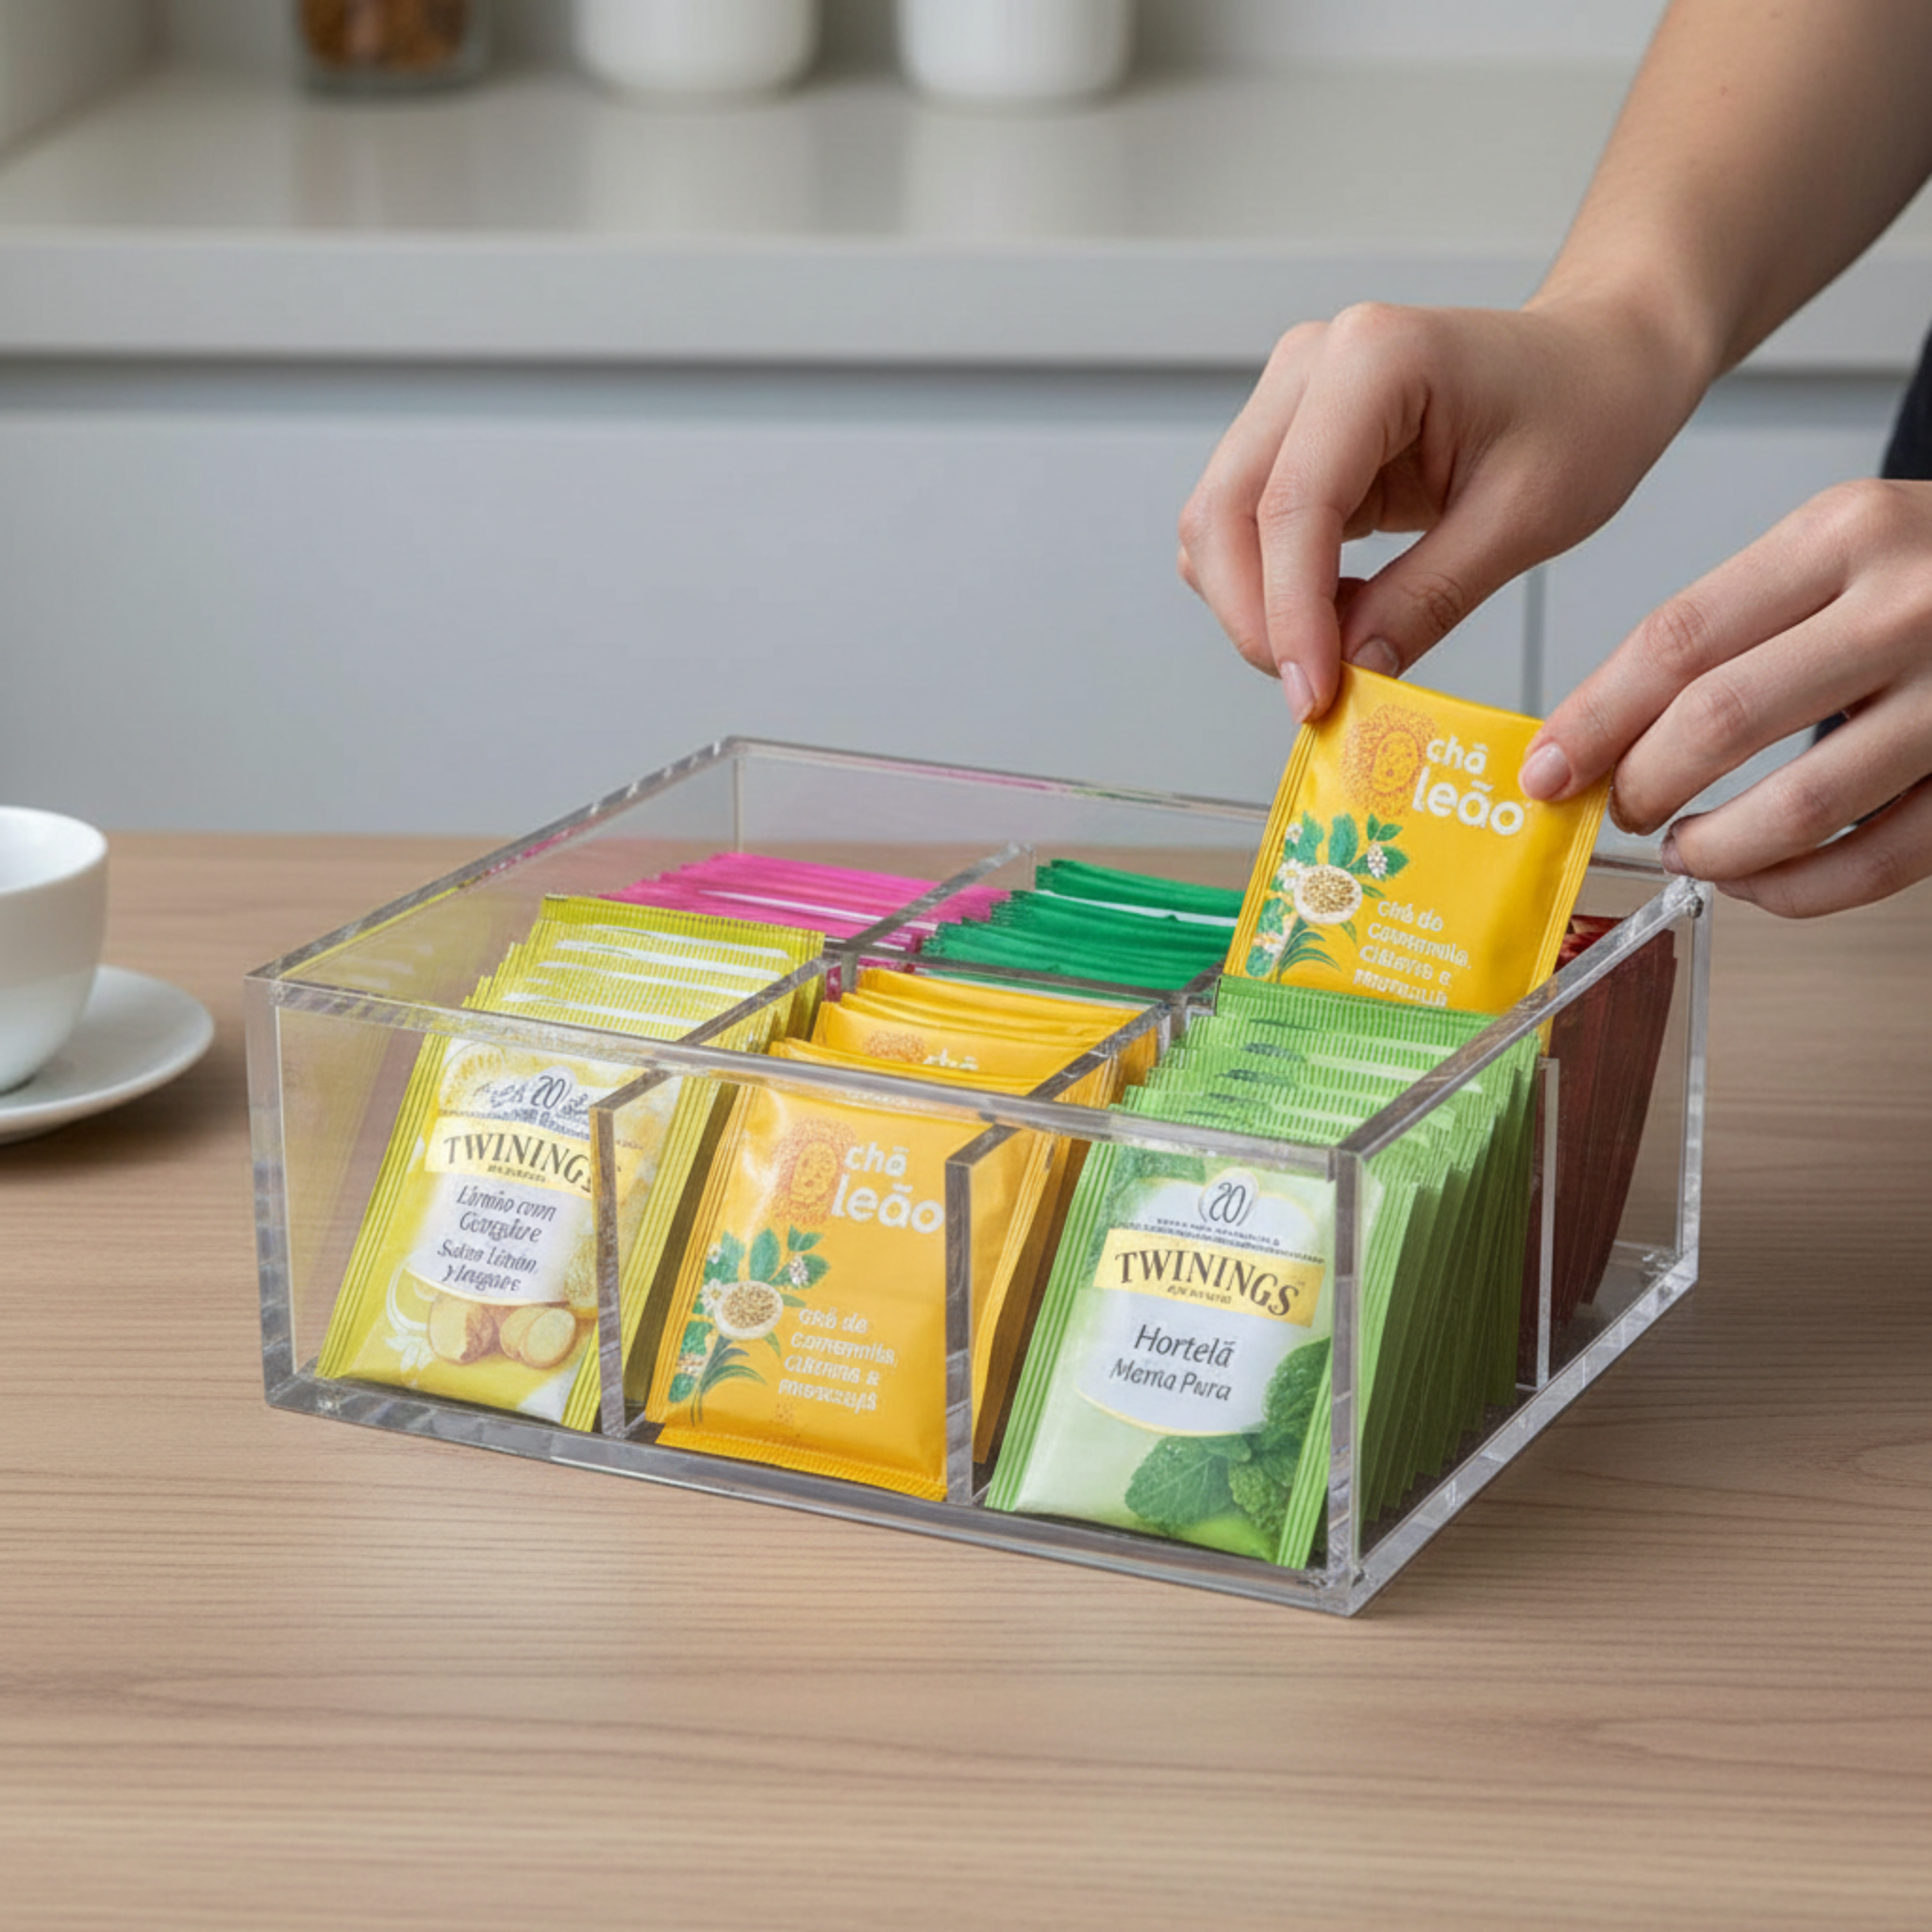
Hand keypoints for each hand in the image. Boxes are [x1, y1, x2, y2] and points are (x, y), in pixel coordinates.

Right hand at [1178, 297, 1696, 720]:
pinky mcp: (1290, 438)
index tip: (1313, 697)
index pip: (1292, 506)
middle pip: (1223, 514)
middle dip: (1256, 619)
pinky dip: (1269, 589)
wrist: (1597, 364)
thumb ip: (1427, 600)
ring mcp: (1291, 397)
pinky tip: (1335, 612)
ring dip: (1254, 608)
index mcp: (1376, 358)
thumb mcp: (1523, 520)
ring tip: (1335, 651)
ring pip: (1215, 526)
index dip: (1289, 615)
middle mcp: (1312, 365)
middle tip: (1315, 692)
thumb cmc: (1584, 413)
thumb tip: (1351, 676)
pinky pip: (1243, 528)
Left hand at [1519, 479, 1931, 915]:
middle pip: (1722, 721)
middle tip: (1617, 808)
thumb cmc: (1930, 569)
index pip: (1677, 641)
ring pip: (1798, 807)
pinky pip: (1877, 863)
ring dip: (1714, 850)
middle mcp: (1907, 606)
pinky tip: (1756, 880)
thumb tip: (1592, 734)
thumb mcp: (1831, 549)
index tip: (1545, 771)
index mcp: (1844, 534)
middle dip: (1641, 784)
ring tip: (1685, 850)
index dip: (1593, 720)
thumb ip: (1724, 628)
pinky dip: (1794, 890)